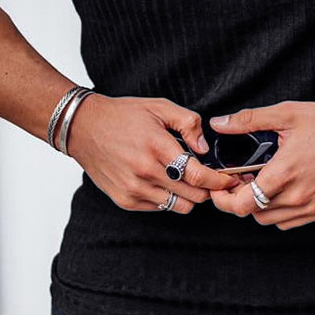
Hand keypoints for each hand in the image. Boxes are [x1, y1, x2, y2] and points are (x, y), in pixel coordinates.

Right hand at [66, 93, 239, 213]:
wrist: (84, 128)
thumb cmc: (123, 115)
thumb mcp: (160, 107)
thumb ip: (189, 124)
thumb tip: (204, 147)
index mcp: (158, 147)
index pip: (198, 175)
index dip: (220, 180)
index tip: (229, 178)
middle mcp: (146, 172)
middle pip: (193, 196)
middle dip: (208, 188)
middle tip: (212, 178)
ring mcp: (134, 190)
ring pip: (179, 206)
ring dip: (189, 195)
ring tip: (187, 180)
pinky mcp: (125, 200)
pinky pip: (160, 208)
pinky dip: (168, 198)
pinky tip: (165, 181)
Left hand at [208, 100, 314, 228]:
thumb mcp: (286, 114)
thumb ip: (248, 120)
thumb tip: (218, 123)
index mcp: (285, 173)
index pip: (242, 204)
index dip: (224, 198)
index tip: (220, 186)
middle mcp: (298, 196)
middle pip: (253, 213)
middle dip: (239, 199)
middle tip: (237, 180)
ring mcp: (312, 206)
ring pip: (270, 220)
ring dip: (258, 206)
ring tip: (258, 182)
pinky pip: (289, 222)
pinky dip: (277, 211)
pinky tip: (278, 190)